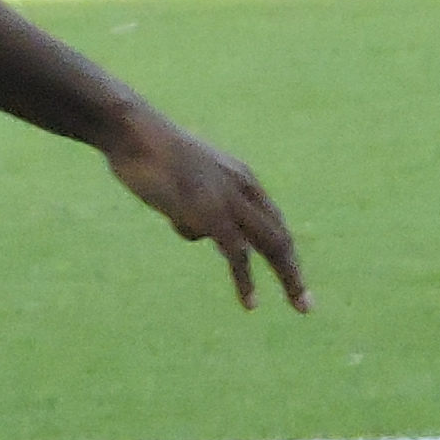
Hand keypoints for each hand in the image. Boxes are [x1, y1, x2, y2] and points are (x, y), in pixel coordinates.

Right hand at [104, 104, 307, 310]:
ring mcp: (229, 201)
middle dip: (295, 271)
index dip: (284, 250)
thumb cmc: (149, 153)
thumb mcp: (184, 178)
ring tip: (300, 307)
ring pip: (272, 245)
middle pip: (281, 236)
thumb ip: (197, 204)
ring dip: (289, 278)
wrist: (133, 132)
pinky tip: (251, 304)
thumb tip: (197, 231)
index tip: (291, 275)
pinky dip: (245, 281)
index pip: (273, 220)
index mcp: (241, 177)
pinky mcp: (210, 213)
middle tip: (306, 304)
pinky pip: (237, 254)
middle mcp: (244, 188)